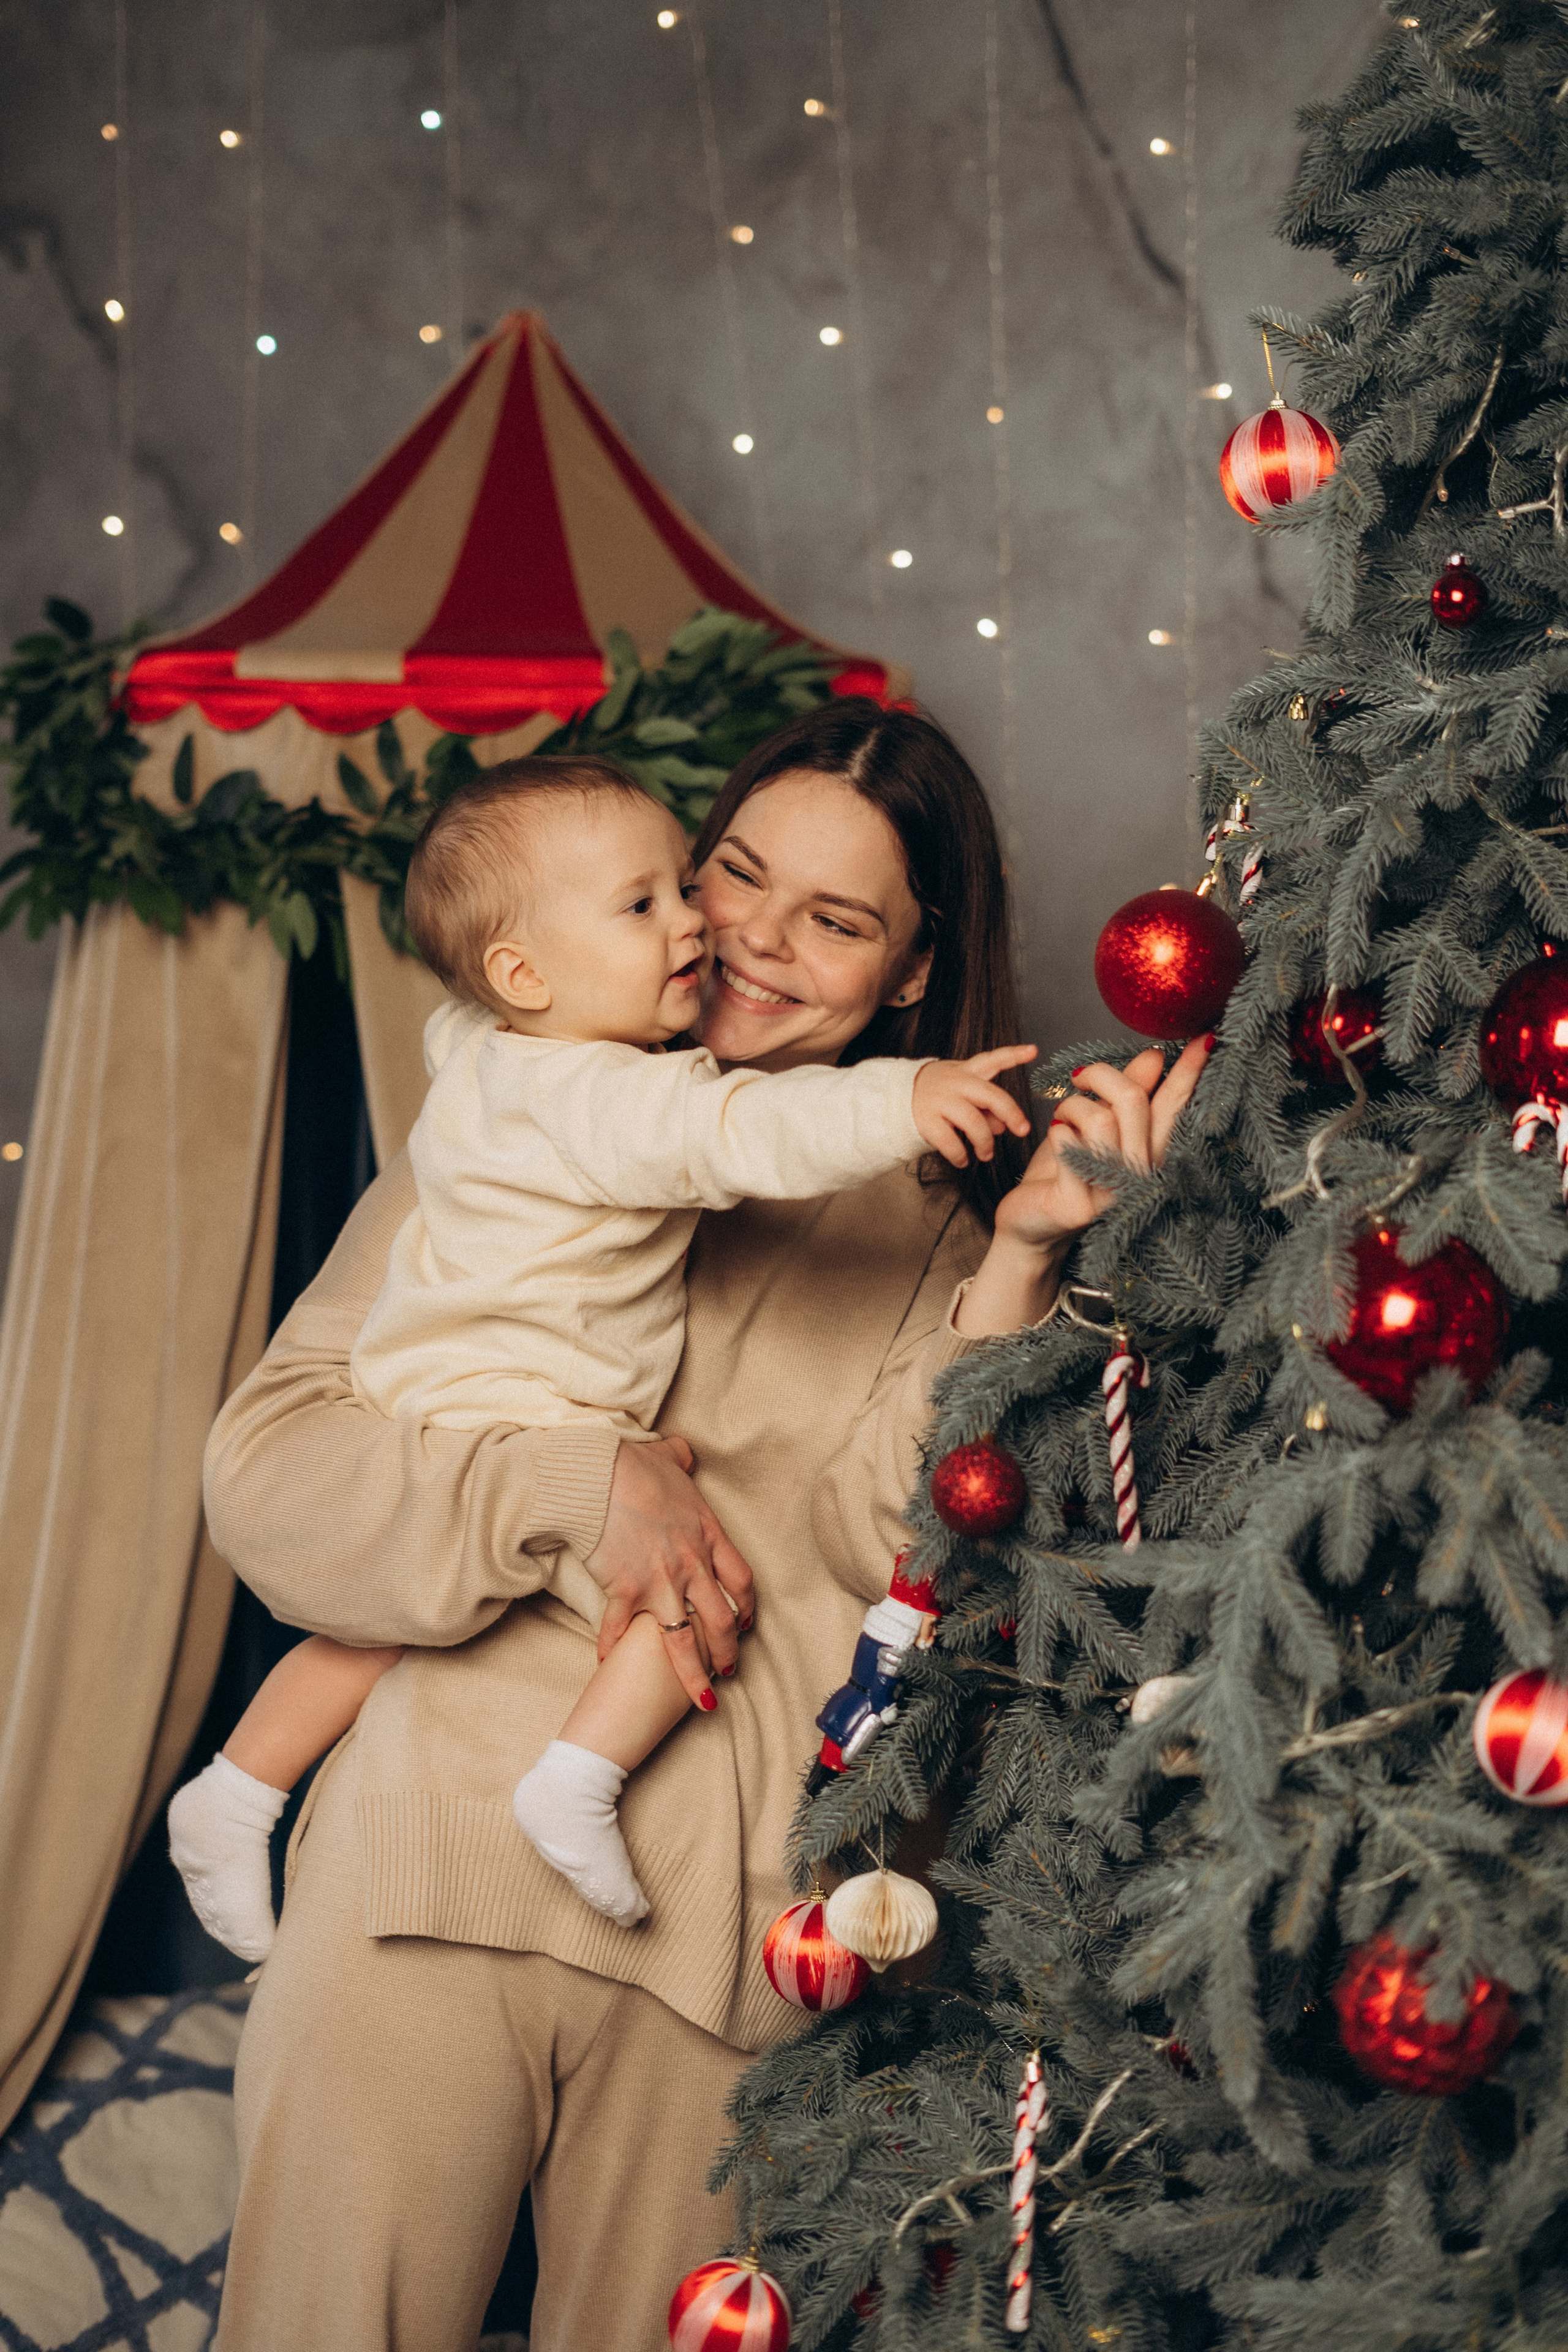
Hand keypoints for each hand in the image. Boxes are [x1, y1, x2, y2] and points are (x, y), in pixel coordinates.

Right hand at [584, 1436, 754, 1707]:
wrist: (597, 1475)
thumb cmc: (632, 1464)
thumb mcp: (669, 1457)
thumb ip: (681, 1460)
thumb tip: (684, 1454)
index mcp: (707, 1534)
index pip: (741, 1579)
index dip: (748, 1606)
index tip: (747, 1623)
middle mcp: (690, 1564)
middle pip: (722, 1620)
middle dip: (729, 1651)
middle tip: (729, 1671)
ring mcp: (660, 1581)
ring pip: (685, 1640)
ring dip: (694, 1673)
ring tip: (701, 1697)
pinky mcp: (626, 1589)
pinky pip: (621, 1630)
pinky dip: (613, 1650)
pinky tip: (607, 1665)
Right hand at [912, 1045, 1037, 1167]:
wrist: (899, 1097)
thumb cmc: (941, 1096)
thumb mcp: (964, 1094)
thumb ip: (987, 1107)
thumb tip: (1002, 1125)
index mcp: (968, 1072)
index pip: (993, 1059)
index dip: (1014, 1055)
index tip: (1033, 1050)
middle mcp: (956, 1082)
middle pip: (991, 1095)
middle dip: (1011, 1113)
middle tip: (1022, 1130)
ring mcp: (940, 1100)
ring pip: (974, 1122)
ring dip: (985, 1142)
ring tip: (986, 1154)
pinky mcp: (926, 1120)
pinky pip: (950, 1142)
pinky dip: (960, 1155)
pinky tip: (963, 1159)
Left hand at [955, 1036, 1214, 1337]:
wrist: (1030, 1222)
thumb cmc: (1063, 1171)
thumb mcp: (1096, 1124)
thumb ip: (1127, 1093)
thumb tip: (1155, 1057)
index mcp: (1150, 1151)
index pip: (1175, 1104)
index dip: (1188, 1071)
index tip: (1205, 1038)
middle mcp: (1140, 1174)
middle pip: (1132, 1100)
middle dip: (1100, 1075)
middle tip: (1079, 1078)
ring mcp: (1113, 1193)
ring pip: (1098, 1118)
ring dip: (1071, 1106)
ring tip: (1062, 1117)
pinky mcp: (1079, 1205)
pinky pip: (1065, 1142)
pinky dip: (1055, 1132)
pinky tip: (1056, 1142)